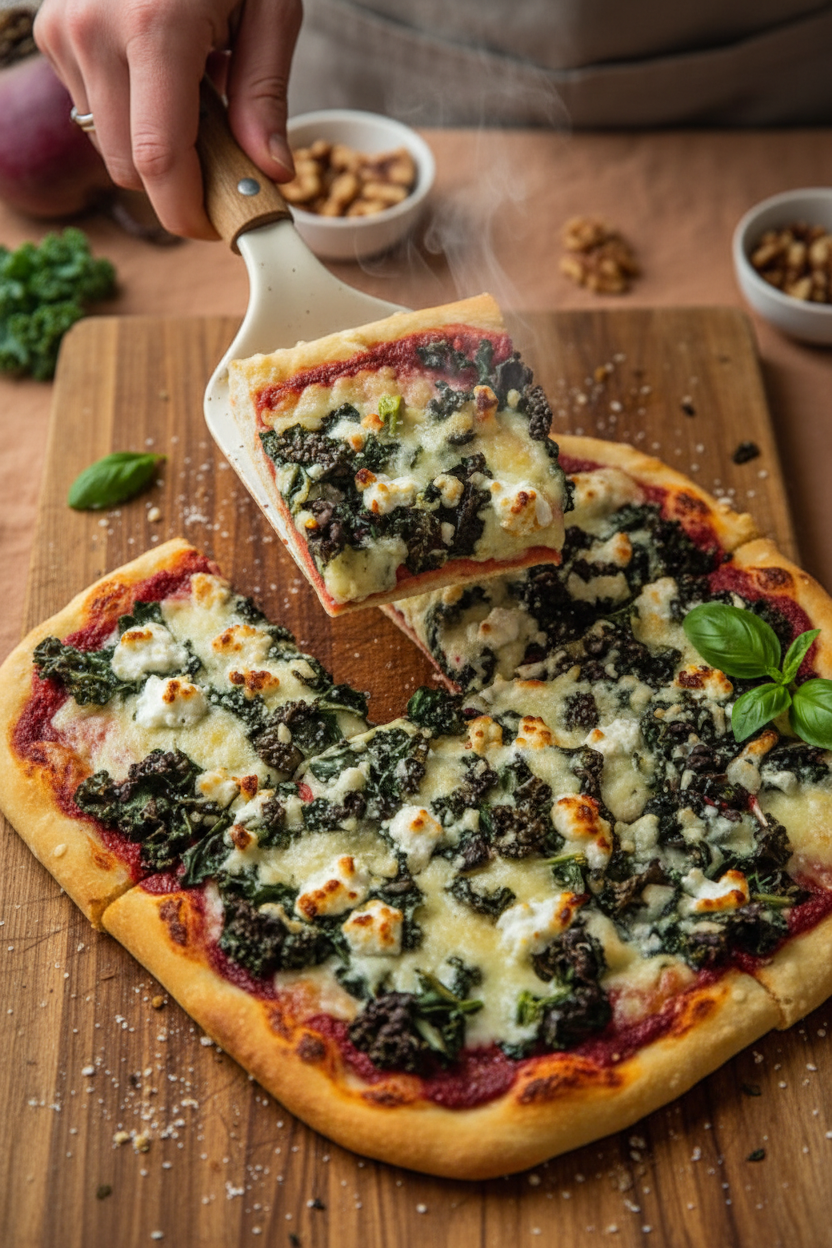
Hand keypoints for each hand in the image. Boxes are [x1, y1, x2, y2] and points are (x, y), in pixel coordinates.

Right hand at [34, 0, 302, 238]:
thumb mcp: (271, 6)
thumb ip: (264, 94)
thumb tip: (269, 173)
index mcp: (155, 29)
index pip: (159, 163)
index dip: (189, 212)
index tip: (222, 227)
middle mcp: (95, 33)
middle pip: (130, 168)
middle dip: (179, 184)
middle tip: (227, 162)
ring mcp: (65, 31)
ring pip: (109, 144)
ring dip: (154, 147)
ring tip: (194, 98)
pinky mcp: (51, 32)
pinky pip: (93, 109)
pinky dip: (131, 113)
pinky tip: (158, 75)